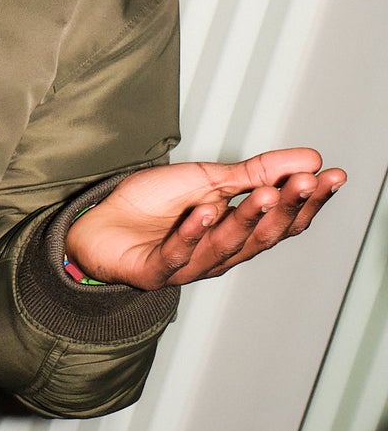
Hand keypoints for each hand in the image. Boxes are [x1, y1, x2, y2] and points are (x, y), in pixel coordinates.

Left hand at [64, 150, 345, 287]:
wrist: (97, 221)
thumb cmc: (153, 204)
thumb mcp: (208, 179)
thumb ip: (256, 173)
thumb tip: (309, 158)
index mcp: (236, 233)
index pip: (282, 221)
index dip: (308, 201)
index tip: (332, 176)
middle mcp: (219, 254)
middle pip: (260, 236)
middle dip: (285, 208)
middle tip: (304, 182)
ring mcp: (187, 265)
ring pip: (224, 246)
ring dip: (245, 219)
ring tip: (263, 193)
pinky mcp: (153, 272)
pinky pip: (176, 255)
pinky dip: (190, 234)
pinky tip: (203, 212)